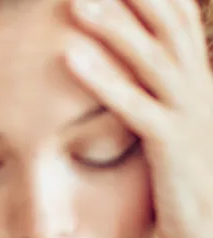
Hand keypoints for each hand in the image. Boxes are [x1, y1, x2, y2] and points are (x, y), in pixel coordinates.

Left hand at [66, 0, 212, 237]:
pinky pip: (132, 105)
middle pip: (168, 29)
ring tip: (77, 2)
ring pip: (150, 59)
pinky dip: (102, 78)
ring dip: (113, 27)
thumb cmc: (193, 186)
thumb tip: (137, 77)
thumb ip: (161, 101)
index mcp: (201, 84)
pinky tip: (71, 57)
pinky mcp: (170, 145)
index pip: (179, 25)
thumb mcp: (181, 132)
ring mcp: (189, 116)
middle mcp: (200, 91)